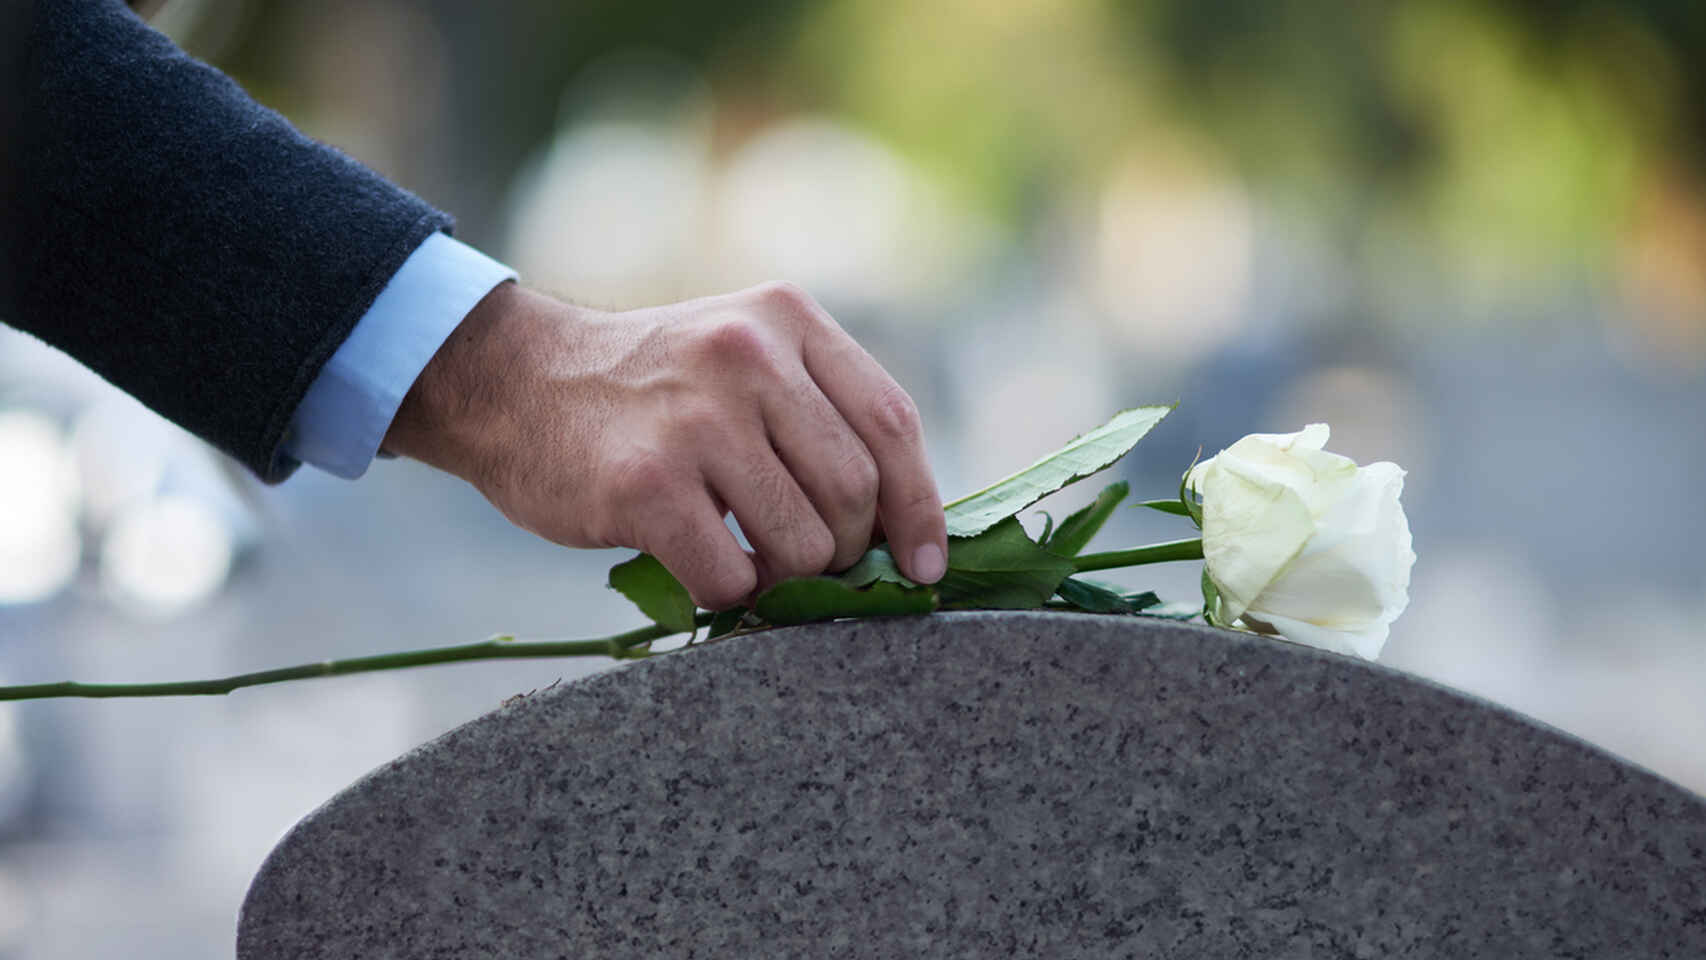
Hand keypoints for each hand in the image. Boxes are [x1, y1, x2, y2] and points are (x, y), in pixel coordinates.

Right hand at [383, 280, 947, 608]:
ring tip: (749, 563)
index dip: (921, 507)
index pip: (892, 423)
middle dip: (845, 550)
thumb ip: (817, 412)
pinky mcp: (647, 483)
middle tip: (806, 562)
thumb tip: (905, 526)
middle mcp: (748, 355)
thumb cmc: (647, 393)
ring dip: (786, 579)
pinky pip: (730, 576)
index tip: (926, 563)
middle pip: (854, 491)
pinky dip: (729, 596)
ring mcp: (697, 417)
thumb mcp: (740, 356)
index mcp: (788, 319)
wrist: (513, 382)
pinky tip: (704, 571)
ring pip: (803, 543)